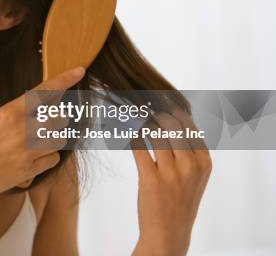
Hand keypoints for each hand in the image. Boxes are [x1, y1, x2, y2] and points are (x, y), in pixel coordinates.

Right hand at [0, 66, 85, 201]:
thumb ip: (9, 113)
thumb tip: (26, 110)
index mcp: (10, 113)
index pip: (44, 92)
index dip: (64, 80)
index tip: (79, 71)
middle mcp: (22, 131)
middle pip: (61, 117)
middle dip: (59, 117)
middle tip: (49, 120)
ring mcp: (27, 152)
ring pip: (60, 139)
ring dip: (55, 137)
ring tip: (41, 139)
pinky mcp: (28, 171)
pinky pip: (52, 160)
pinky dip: (48, 157)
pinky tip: (35, 157)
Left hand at [131, 107, 211, 255]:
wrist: (169, 233)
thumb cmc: (179, 200)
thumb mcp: (194, 174)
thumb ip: (188, 148)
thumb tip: (172, 116)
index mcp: (204, 161)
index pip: (188, 123)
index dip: (171, 108)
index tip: (158, 100)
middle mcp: (191, 165)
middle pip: (171, 123)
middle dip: (155, 111)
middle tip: (142, 106)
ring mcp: (171, 173)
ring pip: (155, 132)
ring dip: (143, 122)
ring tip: (135, 118)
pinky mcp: (151, 179)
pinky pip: (139, 146)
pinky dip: (133, 136)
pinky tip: (130, 133)